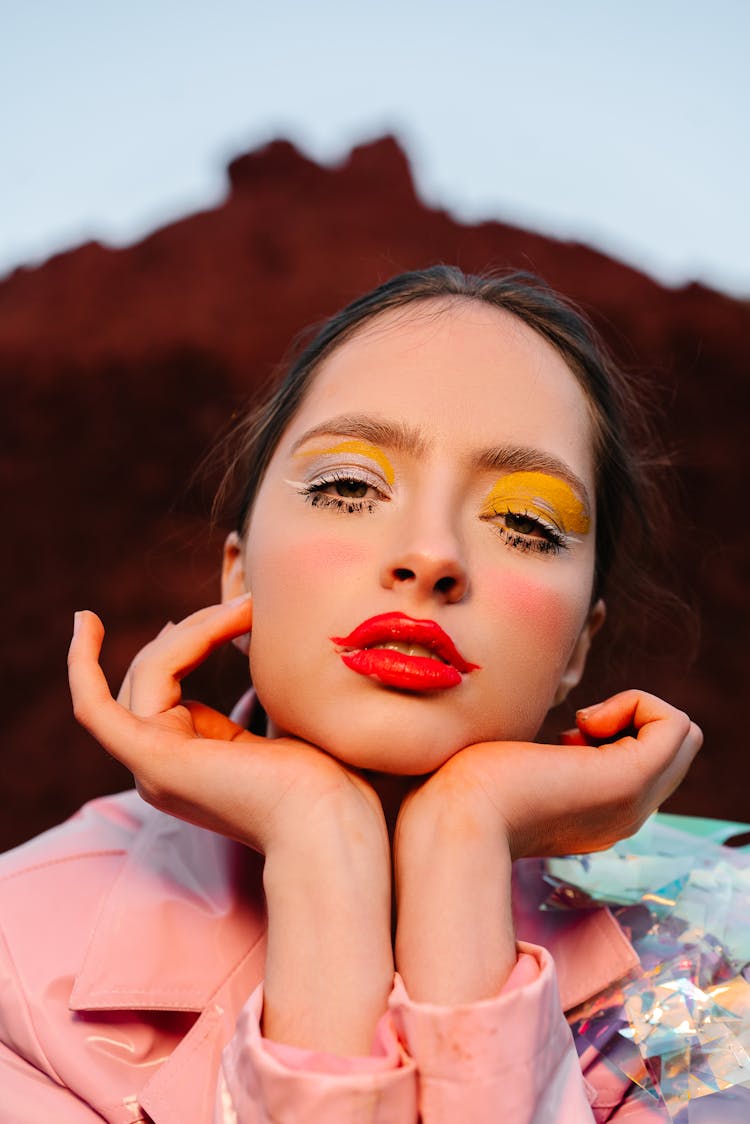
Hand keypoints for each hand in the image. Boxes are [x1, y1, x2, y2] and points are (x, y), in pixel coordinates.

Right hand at [68, 597, 385, 857]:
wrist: (334, 824)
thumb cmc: (328, 784)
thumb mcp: (285, 727)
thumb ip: (259, 698)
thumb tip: (264, 650)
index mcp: (190, 761)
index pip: (167, 685)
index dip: (190, 640)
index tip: (229, 610)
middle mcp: (160, 767)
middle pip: (153, 672)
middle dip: (200, 628)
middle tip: (252, 603)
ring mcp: (151, 766)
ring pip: (148, 672)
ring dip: (196, 629)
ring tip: (250, 607)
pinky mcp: (152, 760)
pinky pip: (94, 708)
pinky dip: (81, 663)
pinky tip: (84, 621)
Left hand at [399, 689, 701, 861]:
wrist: (450, 823)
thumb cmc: (461, 792)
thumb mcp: (518, 773)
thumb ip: (547, 764)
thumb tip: (569, 736)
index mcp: (601, 814)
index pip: (651, 762)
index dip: (619, 730)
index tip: (567, 738)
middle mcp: (626, 814)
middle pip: (677, 748)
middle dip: (637, 717)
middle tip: (580, 727)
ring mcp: (632, 801)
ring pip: (684, 733)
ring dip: (638, 708)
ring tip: (583, 724)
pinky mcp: (627, 781)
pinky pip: (676, 723)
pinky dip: (636, 703)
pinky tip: (584, 722)